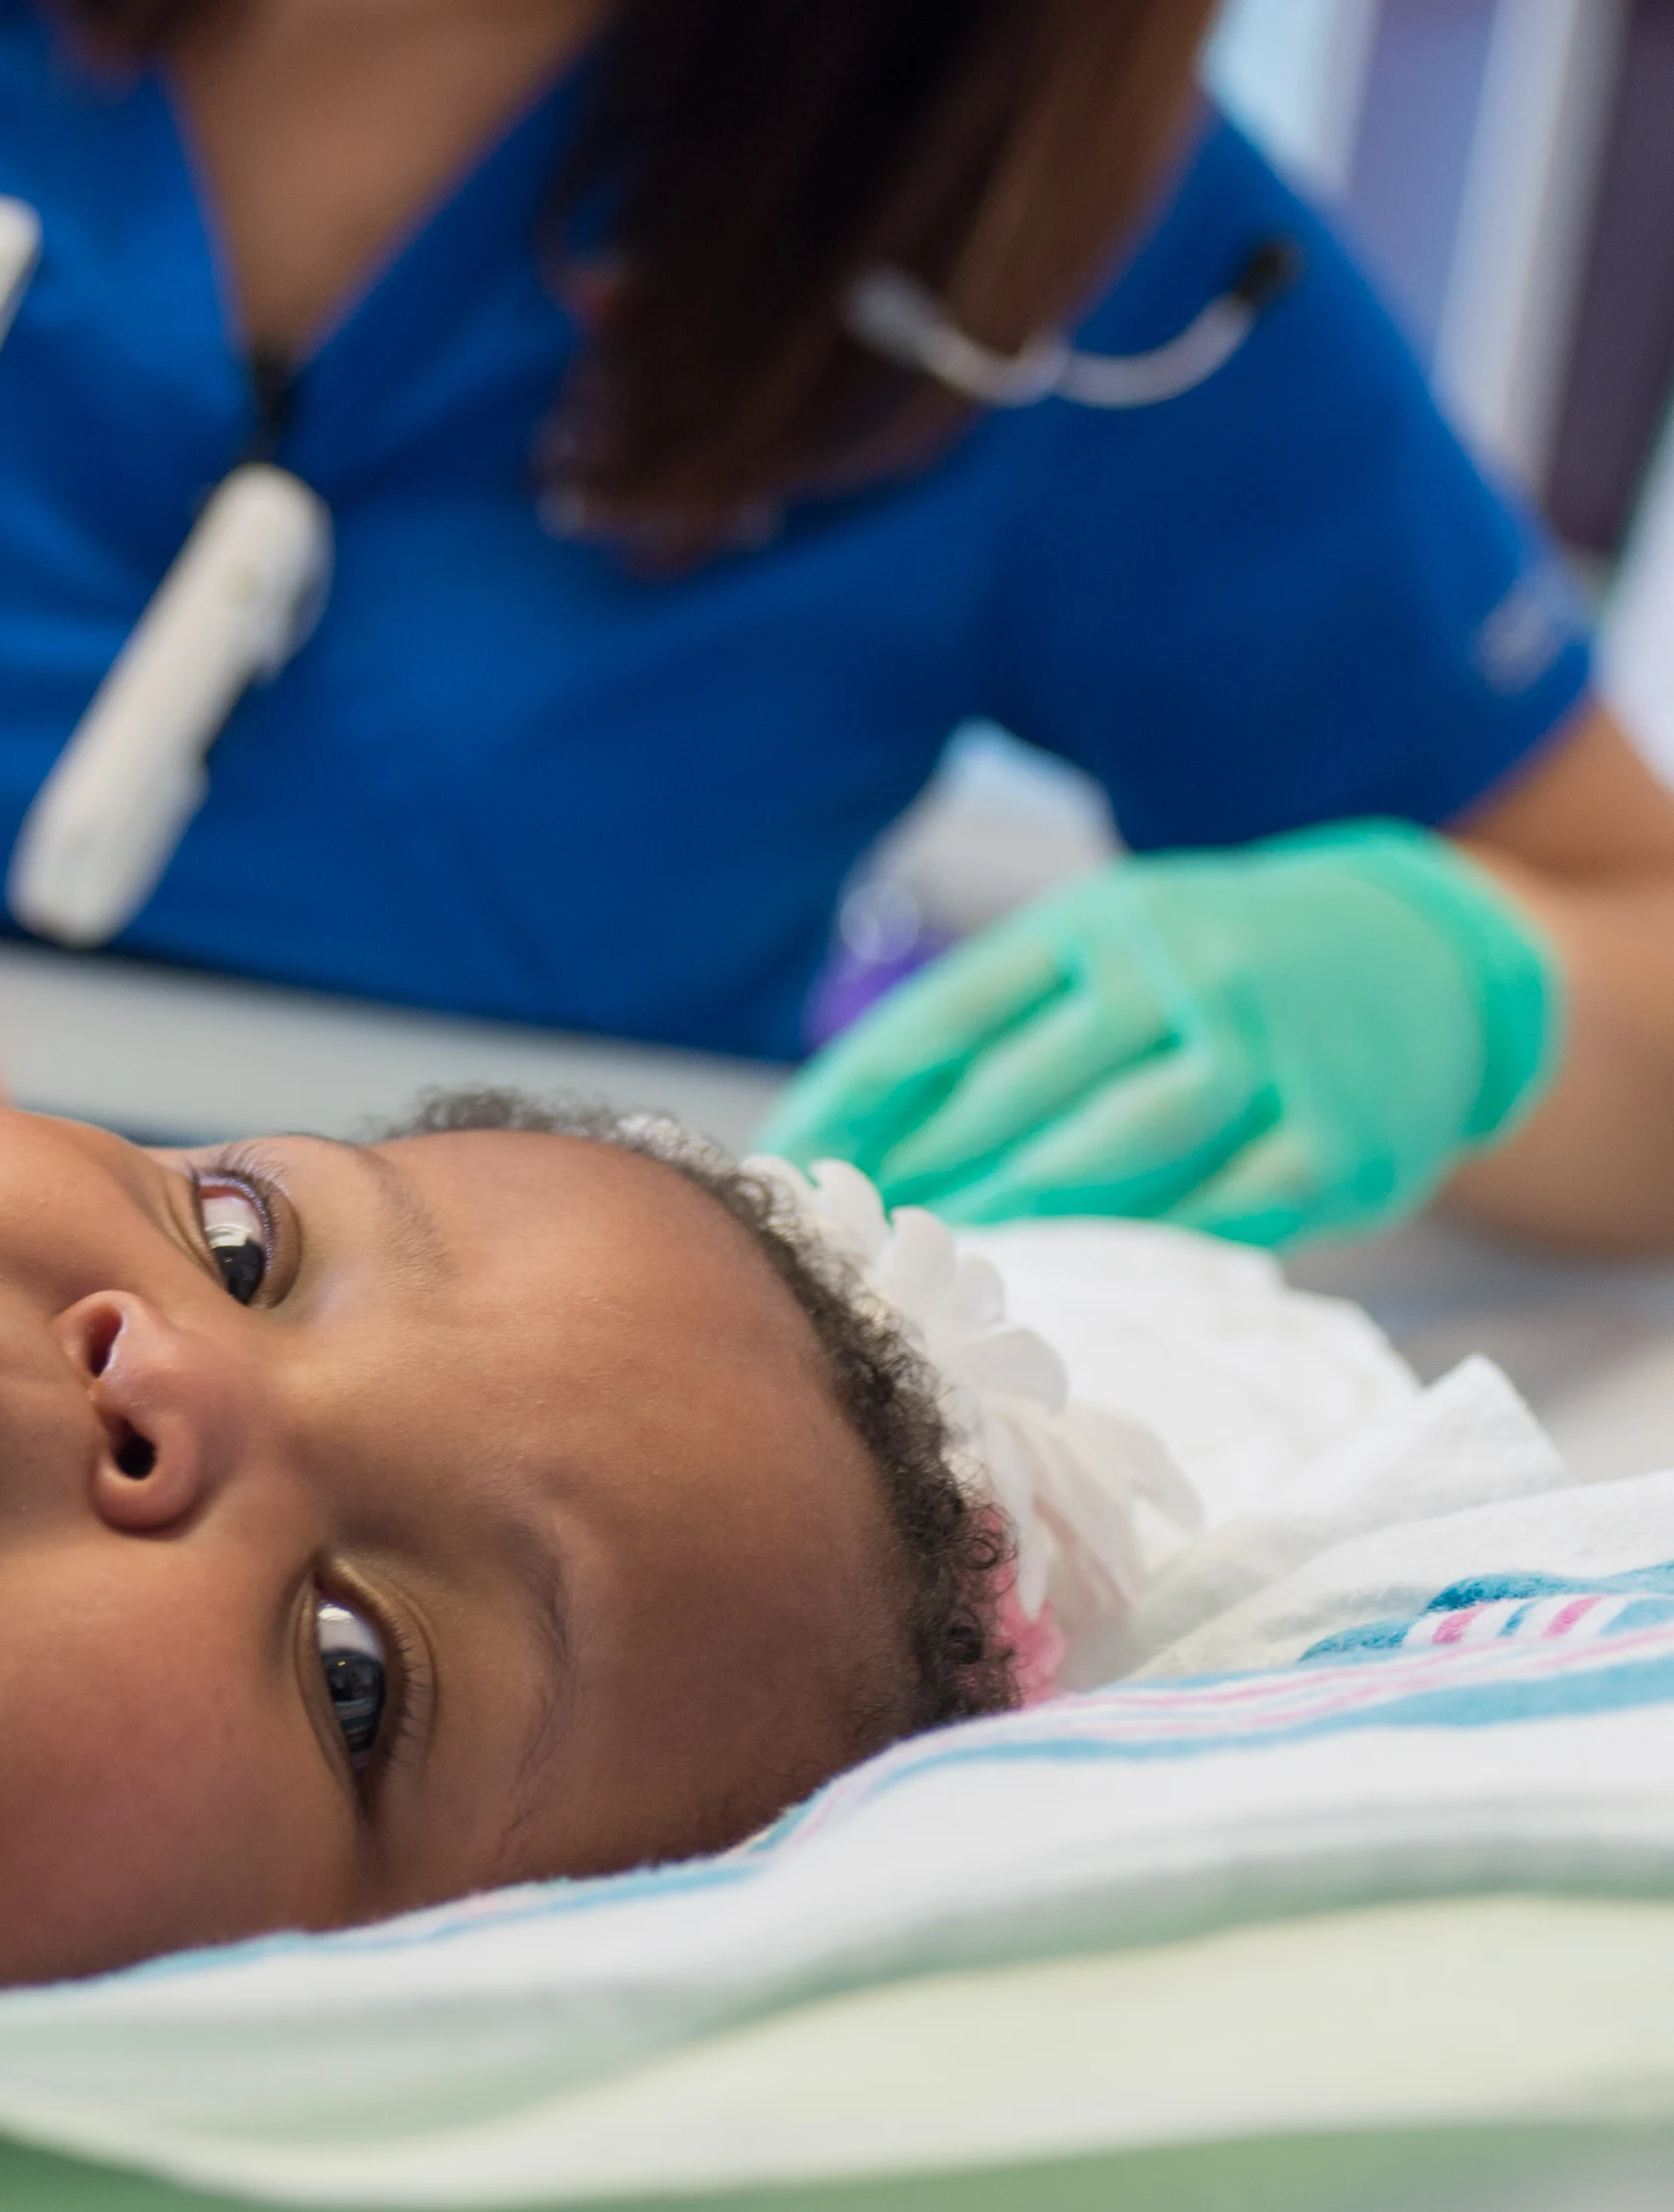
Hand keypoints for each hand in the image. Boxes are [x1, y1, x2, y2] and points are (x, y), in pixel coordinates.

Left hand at [765, 821, 1563, 1244]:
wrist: (1428, 958)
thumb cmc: (1208, 970)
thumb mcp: (1106, 949)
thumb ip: (998, 1024)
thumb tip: (844, 1128)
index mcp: (1094, 926)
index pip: (944, 1018)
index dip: (855, 1100)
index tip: (783, 1165)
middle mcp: (1176, 976)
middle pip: (1015, 1090)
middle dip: (916, 1174)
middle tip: (842, 1243)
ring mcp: (1262, 1058)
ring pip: (1109, 1152)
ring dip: (1011, 1217)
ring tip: (937, 1270)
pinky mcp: (1336, 1144)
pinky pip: (1215, 1213)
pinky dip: (1133, 1252)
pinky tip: (1072, 1285)